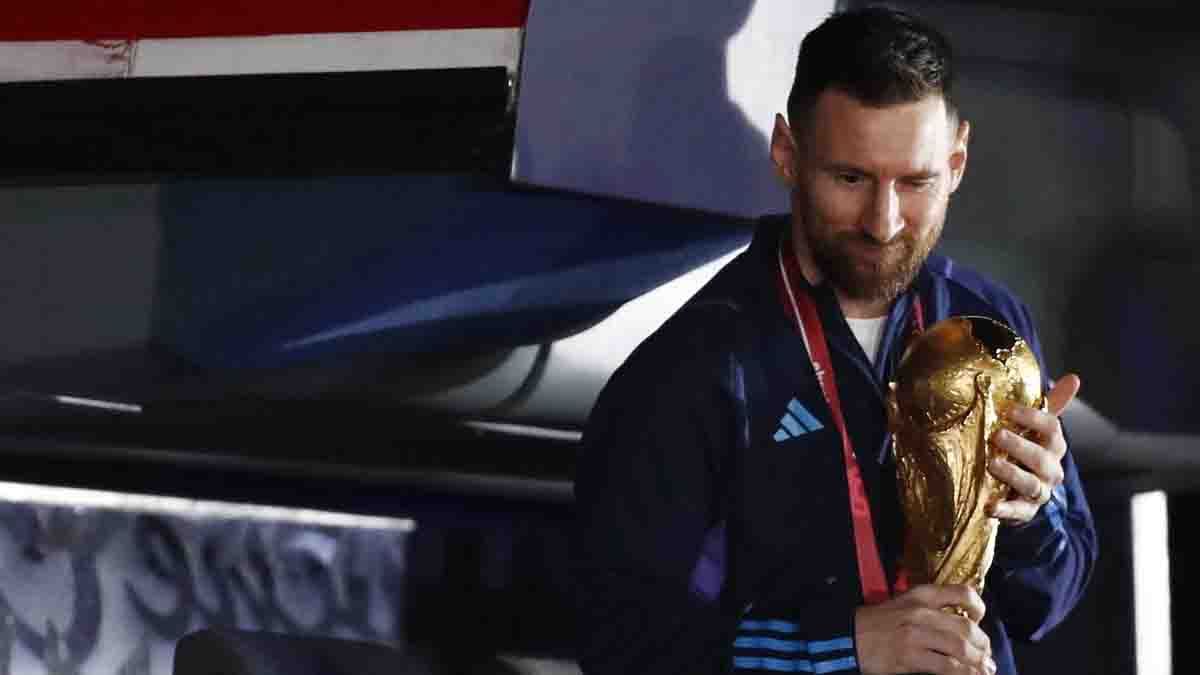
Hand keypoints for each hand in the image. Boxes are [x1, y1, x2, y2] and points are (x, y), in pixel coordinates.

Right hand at [854, 584, 994, 674]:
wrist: (848, 637)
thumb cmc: (877, 623)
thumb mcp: (903, 605)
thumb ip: (930, 610)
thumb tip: (961, 626)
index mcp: (920, 596)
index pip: (961, 593)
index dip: (978, 607)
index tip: (979, 620)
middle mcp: (921, 613)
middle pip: (966, 627)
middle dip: (983, 645)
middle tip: (986, 656)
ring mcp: (915, 635)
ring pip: (960, 648)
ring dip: (978, 663)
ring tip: (984, 670)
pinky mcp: (909, 657)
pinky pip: (947, 667)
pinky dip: (963, 673)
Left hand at [986, 374, 1079, 523]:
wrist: (1021, 492)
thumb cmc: (1026, 451)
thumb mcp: (1036, 429)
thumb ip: (1050, 405)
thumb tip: (1075, 378)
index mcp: (1053, 446)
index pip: (1052, 428)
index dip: (1032, 418)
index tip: (1008, 409)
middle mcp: (1051, 469)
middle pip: (1041, 458)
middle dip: (1020, 446)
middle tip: (996, 435)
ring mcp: (1040, 492)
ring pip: (1031, 484)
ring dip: (1012, 474)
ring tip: (992, 464)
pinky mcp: (1025, 512)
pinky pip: (1018, 512)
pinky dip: (1004, 510)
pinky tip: (990, 506)